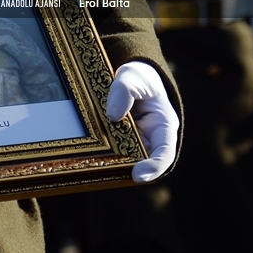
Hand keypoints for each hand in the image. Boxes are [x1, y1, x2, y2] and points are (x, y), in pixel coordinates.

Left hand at [106, 61, 178, 182]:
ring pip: (123, 159)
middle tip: (108, 166)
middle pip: (141, 162)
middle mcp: (150, 140)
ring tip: (96, 155)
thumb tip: (112, 115)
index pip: (165, 153)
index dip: (154, 167)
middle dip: (126, 166)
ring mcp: (133, 143)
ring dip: (110, 159)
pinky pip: (109, 150)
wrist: (130, 78)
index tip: (138, 175)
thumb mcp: (134, 77)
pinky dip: (100, 150)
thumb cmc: (139, 79)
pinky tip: (87, 149)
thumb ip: (125, 91)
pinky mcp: (117, 142)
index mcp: (164, 126)